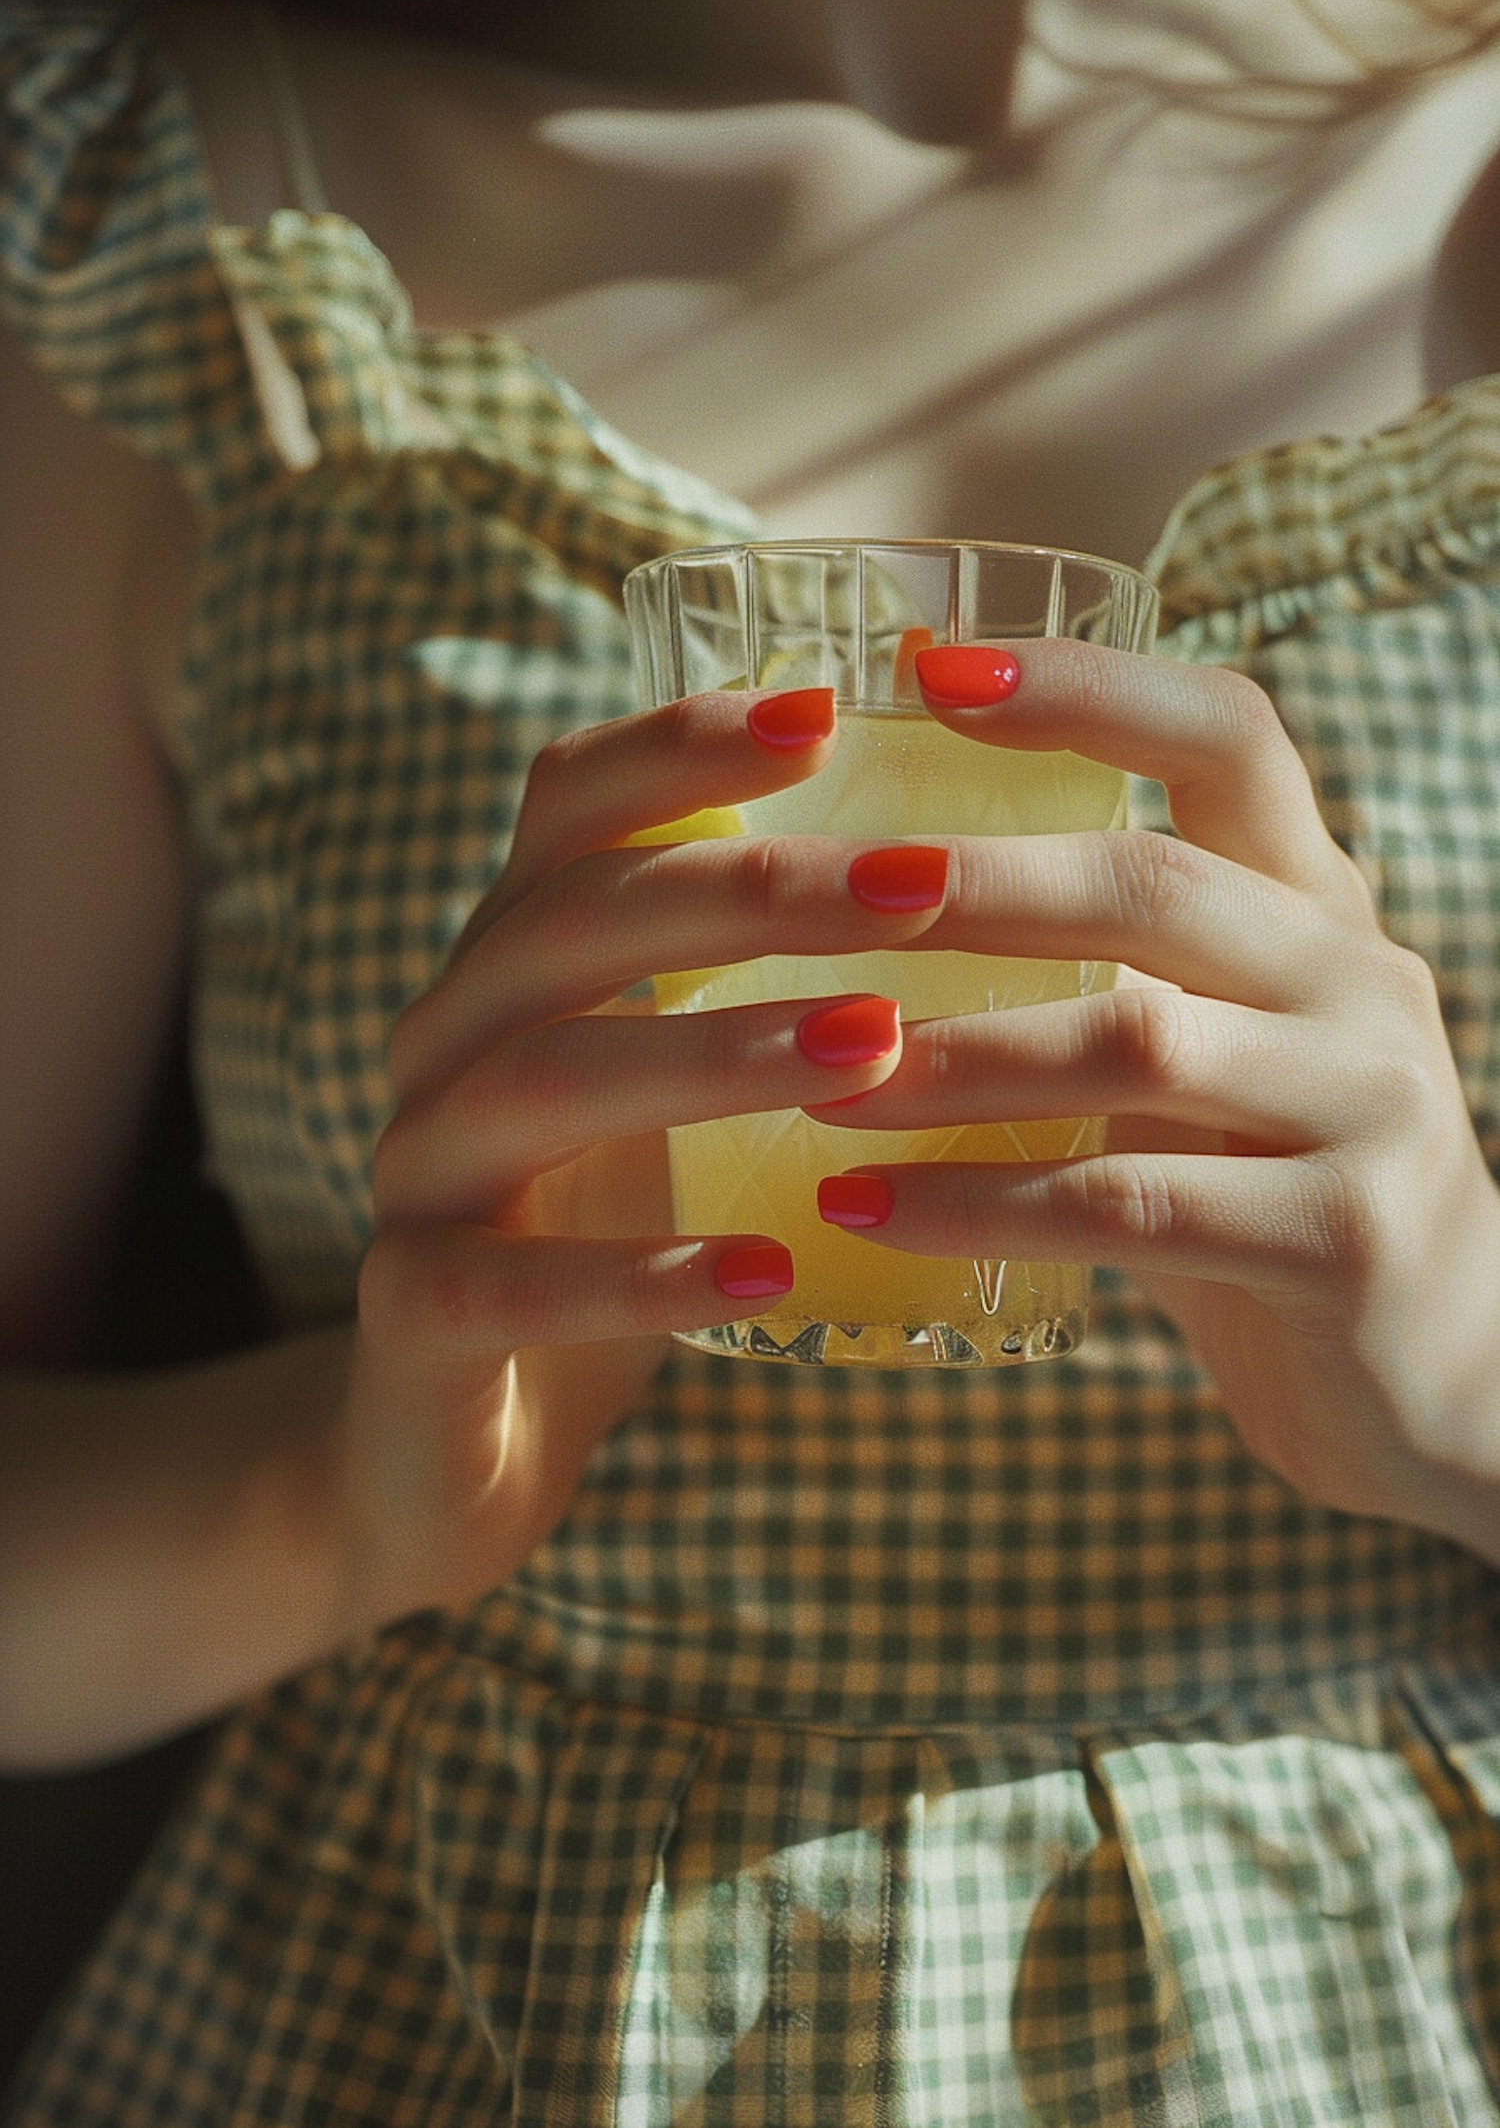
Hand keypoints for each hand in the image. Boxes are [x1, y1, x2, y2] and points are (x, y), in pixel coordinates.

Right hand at [341, 688, 925, 1620]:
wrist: (453, 1447)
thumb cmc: (613, 1235)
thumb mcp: (683, 1094)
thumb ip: (762, 988)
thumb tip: (969, 878)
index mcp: (512, 964)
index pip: (565, 806)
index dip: (682, 745)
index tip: (829, 712)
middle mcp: (444, 1041)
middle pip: (566, 922)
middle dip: (746, 893)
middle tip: (918, 888)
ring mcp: (414, 1177)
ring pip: (536, 1081)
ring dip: (708, 1053)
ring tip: (868, 1050)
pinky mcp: (410, 1316)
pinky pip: (502, 1282)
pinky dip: (637, 1277)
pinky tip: (766, 1273)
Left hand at [807, 638, 1499, 1555]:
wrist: (1445, 1374)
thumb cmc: (1267, 1193)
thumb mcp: (1202, 1057)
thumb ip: (1094, 980)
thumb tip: (860, 911)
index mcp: (1312, 905)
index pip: (1226, 735)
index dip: (1088, 686)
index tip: (933, 668)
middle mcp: (1354, 977)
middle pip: (1154, 883)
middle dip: (974, 882)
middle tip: (826, 891)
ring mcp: (1370, 1104)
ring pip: (1136, 1043)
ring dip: (955, 1056)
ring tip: (818, 1076)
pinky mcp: (1349, 1237)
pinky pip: (1129, 1208)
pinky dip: (977, 1205)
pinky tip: (860, 1210)